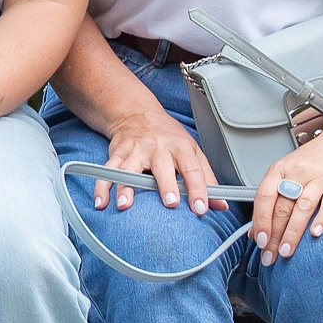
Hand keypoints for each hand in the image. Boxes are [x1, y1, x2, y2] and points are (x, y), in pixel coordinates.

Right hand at [97, 107, 223, 213]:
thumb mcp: (193, 152)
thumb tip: (221, 205)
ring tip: (125, 205)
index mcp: (180, 148)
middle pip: (162, 167)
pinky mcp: (118, 154)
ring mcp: (136, 150)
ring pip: (130, 169)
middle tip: (170, 202)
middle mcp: (158, 148)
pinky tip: (101, 202)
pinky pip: (108, 171)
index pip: (193, 169)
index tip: (202, 207)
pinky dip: (102, 187)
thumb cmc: (168, 138)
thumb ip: (207, 179)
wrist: (138, 114)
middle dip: (166, 184)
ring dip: (126, 188)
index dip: (199, 189)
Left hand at [249, 136, 322, 263]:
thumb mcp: (286, 174)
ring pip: (303, 207)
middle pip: (282, 207)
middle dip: (274, 235)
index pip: (264, 197)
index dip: (260, 221)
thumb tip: (255, 231)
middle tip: (270, 255)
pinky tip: (315, 233)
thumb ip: (271, 200)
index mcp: (279, 170)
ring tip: (286, 251)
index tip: (259, 241)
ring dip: (293, 232)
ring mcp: (319, 177)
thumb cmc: (313, 162)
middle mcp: (297, 173)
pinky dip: (322, 219)